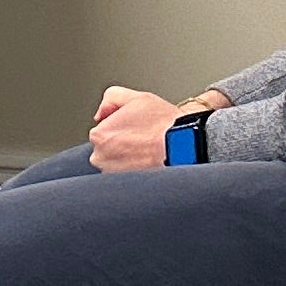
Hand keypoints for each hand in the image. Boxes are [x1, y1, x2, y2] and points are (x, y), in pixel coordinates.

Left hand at [87, 86, 215, 170]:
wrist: (187, 146)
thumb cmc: (165, 124)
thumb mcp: (137, 98)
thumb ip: (112, 97)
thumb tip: (101, 114)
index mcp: (99, 135)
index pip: (104, 131)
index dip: (122, 128)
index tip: (137, 129)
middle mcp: (100, 158)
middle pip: (108, 150)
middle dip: (123, 146)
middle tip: (144, 141)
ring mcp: (113, 174)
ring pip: (118, 165)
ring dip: (130, 161)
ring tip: (149, 153)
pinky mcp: (127, 187)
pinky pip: (128, 178)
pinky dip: (136, 173)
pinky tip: (149, 164)